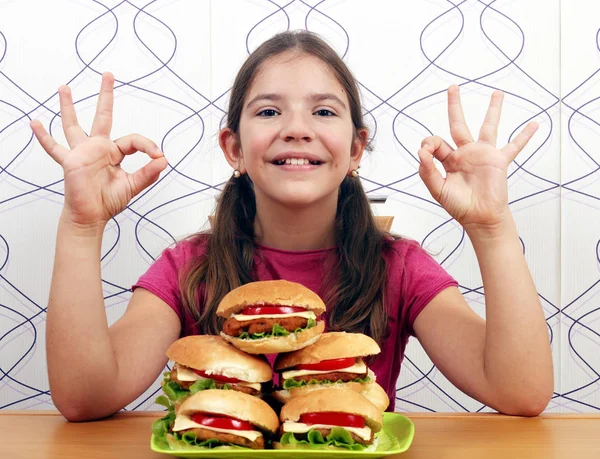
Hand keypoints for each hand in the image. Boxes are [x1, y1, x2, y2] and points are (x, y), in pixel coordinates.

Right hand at [31, 72, 167, 228]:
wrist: (91, 217)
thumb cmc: (108, 201)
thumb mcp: (133, 186)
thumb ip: (148, 173)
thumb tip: (164, 160)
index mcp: (115, 152)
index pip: (132, 140)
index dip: (147, 146)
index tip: (158, 155)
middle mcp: (98, 148)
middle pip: (102, 116)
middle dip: (106, 96)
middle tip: (108, 75)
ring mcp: (82, 153)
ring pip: (73, 125)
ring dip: (68, 107)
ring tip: (64, 87)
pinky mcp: (70, 162)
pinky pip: (54, 148)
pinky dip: (44, 137)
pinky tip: (35, 123)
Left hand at [418, 85, 537, 232]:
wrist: (480, 218)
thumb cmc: (459, 206)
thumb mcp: (438, 189)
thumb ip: (427, 170)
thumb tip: (420, 151)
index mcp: (448, 160)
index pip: (436, 142)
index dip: (429, 143)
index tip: (426, 150)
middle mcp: (465, 153)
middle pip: (458, 124)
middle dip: (455, 105)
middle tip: (453, 87)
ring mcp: (483, 155)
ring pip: (488, 126)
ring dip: (493, 110)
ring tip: (497, 93)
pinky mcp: (499, 161)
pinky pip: (514, 145)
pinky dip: (524, 136)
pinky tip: (534, 124)